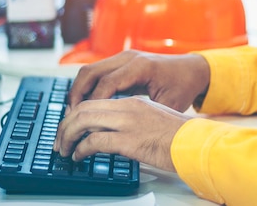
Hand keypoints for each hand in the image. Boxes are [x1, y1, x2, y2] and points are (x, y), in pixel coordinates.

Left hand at [54, 96, 188, 171]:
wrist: (196, 143)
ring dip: (68, 136)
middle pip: (84, 108)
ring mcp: (128, 123)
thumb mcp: (154, 118)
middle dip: (65, 124)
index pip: (95, 100)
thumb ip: (133, 119)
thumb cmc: (180, 136)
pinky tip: (79, 156)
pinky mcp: (129, 140)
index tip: (69, 126)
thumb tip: (114, 132)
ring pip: (84, 121)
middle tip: (59, 140)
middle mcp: (127, 108)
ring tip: (64, 150)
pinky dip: (81, 149)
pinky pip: (94, 141)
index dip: (76, 113)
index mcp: (133, 101)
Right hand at [67, 50, 210, 112]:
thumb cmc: (182, 87)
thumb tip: (126, 134)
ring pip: (89, 70)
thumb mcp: (168, 104)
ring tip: (73, 113)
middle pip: (90, 72)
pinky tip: (85, 105)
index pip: (106, 83)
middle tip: (69, 118)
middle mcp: (128, 58)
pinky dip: (87, 87)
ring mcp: (123, 57)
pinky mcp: (121, 61)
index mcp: (140, 67)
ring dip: (78, 91)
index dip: (92, 102)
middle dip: (76, 95)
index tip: (82, 121)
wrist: (192, 69)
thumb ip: (146, 116)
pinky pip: (97, 72)